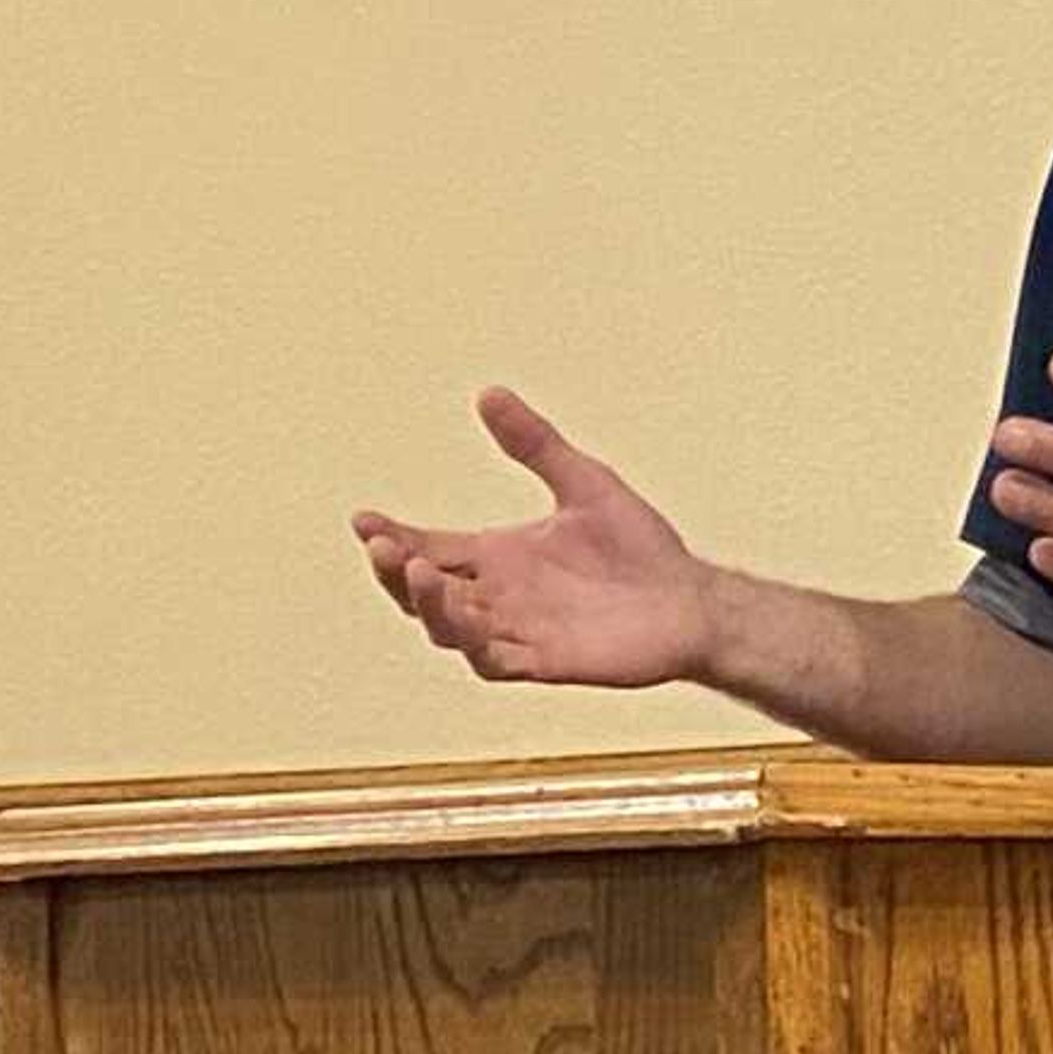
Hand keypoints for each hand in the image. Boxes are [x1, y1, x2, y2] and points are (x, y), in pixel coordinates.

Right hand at [352, 389, 718, 687]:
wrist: (690, 599)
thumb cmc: (639, 546)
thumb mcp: (583, 482)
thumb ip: (535, 444)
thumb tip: (488, 392)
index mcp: (497, 556)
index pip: (428, 546)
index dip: (391, 536)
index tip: (362, 518)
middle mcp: (497, 596)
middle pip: (423, 591)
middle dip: (395, 571)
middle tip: (383, 545)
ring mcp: (516, 632)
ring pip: (448, 629)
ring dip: (428, 603)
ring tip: (419, 570)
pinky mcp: (544, 662)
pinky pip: (493, 661)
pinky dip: (474, 642)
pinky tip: (467, 618)